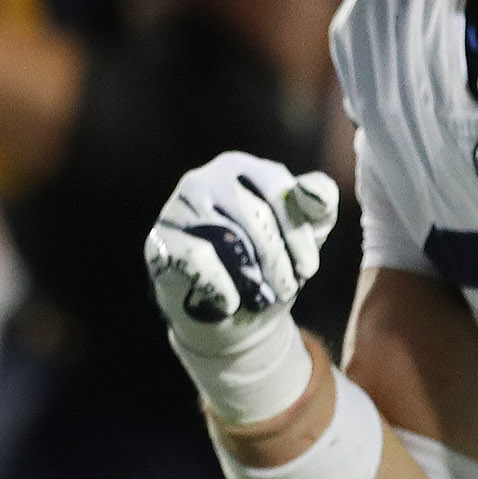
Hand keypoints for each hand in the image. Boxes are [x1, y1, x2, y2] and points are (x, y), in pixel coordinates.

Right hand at [145, 152, 338, 423]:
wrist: (227, 310)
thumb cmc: (268, 264)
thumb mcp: (306, 235)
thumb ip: (319, 205)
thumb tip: (310, 190)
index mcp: (241, 168)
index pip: (277, 190)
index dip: (297, 233)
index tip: (309, 269)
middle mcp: (204, 179)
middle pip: (253, 214)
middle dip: (276, 258)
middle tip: (285, 290)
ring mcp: (176, 208)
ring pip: (226, 236)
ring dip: (251, 274)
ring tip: (262, 298)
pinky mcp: (158, 240)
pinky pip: (196, 257)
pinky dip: (220, 284)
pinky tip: (229, 303)